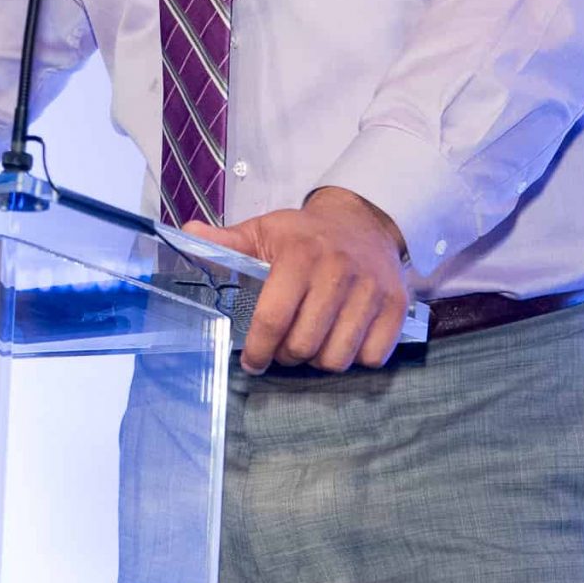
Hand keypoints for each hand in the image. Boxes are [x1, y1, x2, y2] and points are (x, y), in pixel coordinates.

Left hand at [187, 187, 410, 373]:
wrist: (364, 221)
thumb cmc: (304, 234)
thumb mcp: (264, 231)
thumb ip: (226, 242)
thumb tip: (186, 235)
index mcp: (300, 255)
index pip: (273, 317)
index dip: (258, 349)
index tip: (252, 361)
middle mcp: (339, 272)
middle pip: (304, 345)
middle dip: (286, 356)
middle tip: (282, 348)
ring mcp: (372, 290)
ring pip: (338, 357)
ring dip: (318, 361)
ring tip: (310, 343)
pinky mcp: (397, 306)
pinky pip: (373, 357)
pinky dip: (355, 358)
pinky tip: (342, 340)